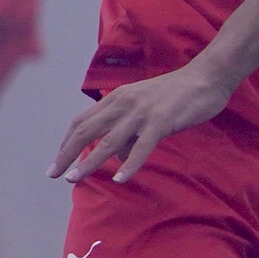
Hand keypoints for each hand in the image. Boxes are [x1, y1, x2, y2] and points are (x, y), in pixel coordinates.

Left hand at [49, 61, 234, 184]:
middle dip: (66, 154)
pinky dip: (129, 165)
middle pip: (86, 131)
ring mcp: (141, 113)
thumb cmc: (176, 94)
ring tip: (73, 179)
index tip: (58, 160)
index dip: (67, 141)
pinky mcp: (161, 122)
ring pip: (108, 142)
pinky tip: (119, 179)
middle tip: (53, 174)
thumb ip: (128, 127)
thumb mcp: (144, 106)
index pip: (82, 121)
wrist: (205, 78)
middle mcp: (123, 103)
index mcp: (117, 98)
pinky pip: (141, 148)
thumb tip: (118, 155)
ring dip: (88, 162)